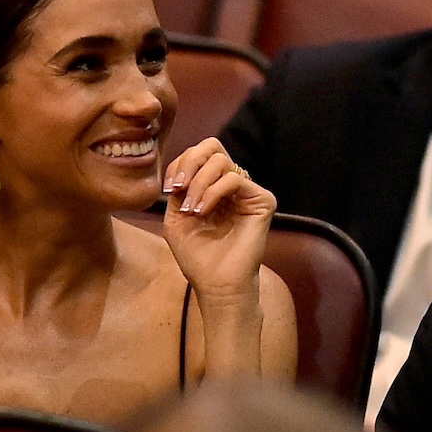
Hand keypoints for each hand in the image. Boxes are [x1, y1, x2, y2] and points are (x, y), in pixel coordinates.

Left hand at [161, 139, 274, 299]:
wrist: (216, 284)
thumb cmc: (197, 256)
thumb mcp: (175, 217)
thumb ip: (178, 188)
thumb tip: (182, 167)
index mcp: (213, 186)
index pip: (198, 154)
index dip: (179, 164)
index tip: (169, 190)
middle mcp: (232, 185)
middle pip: (212, 146)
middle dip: (189, 162)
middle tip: (179, 187)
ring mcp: (248, 192)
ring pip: (221, 161)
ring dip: (198, 183)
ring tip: (192, 209)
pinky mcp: (262, 200)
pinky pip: (234, 178)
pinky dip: (213, 192)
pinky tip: (203, 211)